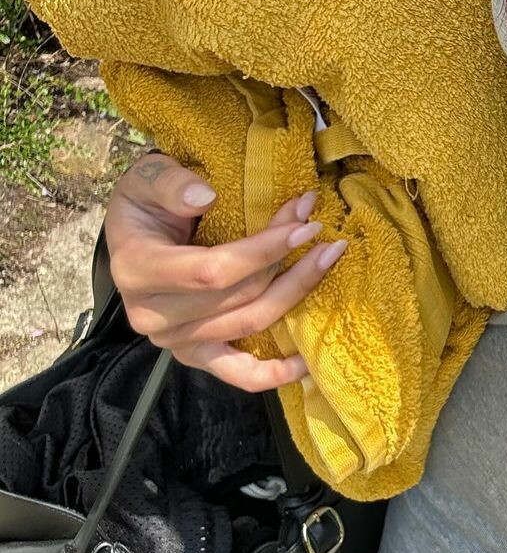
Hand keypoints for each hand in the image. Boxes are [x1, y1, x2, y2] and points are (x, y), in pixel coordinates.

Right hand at [104, 152, 345, 390]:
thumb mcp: (146, 178)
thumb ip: (170, 183)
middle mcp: (152, 315)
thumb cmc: (146, 205)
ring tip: (326, 259)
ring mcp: (175, 341)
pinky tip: (309, 360)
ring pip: (251, 323)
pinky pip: (240, 375)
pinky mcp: (195, 356)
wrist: (133, 239)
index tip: (304, 225)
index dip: (263, 251)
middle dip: (288, 262)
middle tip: (319, 232)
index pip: (213, 270)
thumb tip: (204, 196)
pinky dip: (277, 373)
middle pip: (240, 296)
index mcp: (137, 270)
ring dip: (295, 293)